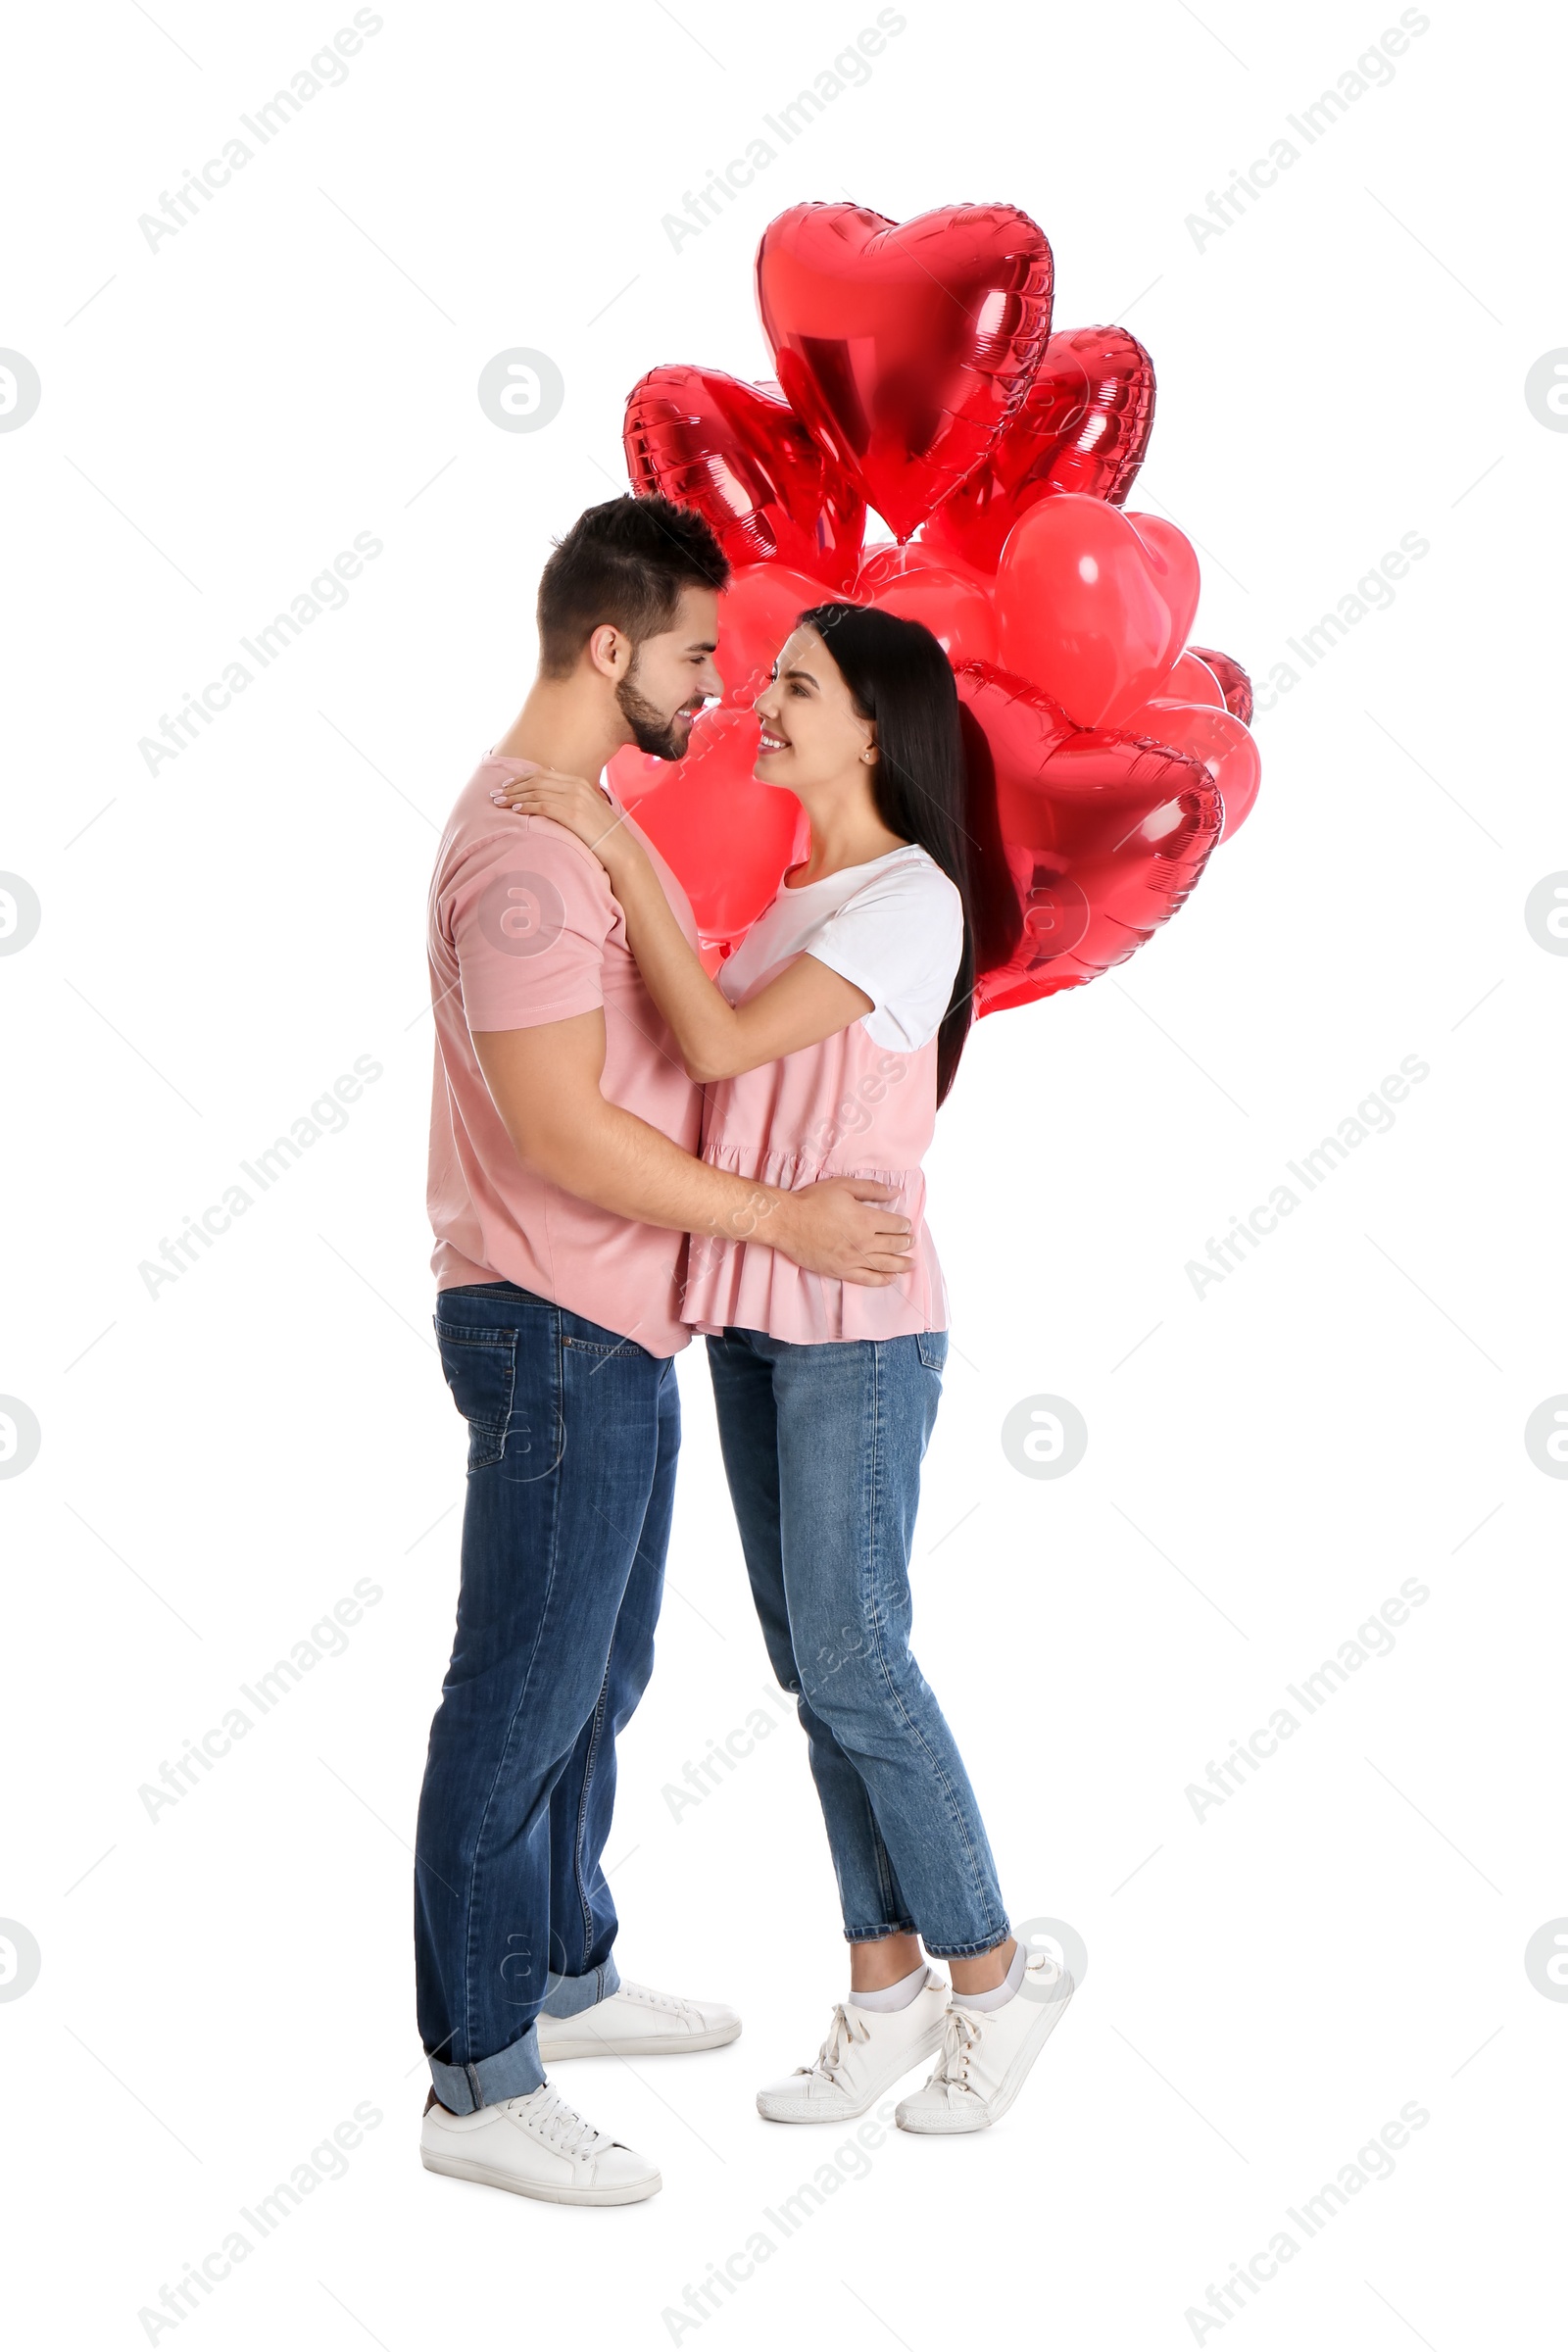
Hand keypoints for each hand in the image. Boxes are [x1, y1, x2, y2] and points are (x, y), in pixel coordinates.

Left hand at [489, 765, 630, 869]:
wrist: (620, 848)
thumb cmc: (602, 833)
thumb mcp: (587, 810)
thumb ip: (571, 800)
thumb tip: (550, 799)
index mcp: (579, 783)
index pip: (543, 774)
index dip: (522, 778)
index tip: (507, 785)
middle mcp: (576, 787)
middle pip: (536, 780)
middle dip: (513, 786)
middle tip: (496, 794)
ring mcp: (574, 799)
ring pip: (536, 791)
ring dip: (514, 796)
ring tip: (499, 802)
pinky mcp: (572, 814)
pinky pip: (542, 805)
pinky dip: (526, 806)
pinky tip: (515, 810)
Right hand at [772, 1178, 912, 1287]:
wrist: (788, 1222)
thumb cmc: (814, 1201)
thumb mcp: (844, 1186)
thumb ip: (872, 1189)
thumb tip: (896, 1191)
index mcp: (867, 1219)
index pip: (895, 1224)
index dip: (904, 1224)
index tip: (906, 1225)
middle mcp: (864, 1242)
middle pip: (894, 1245)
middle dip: (906, 1243)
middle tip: (911, 1242)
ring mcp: (853, 1259)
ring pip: (885, 1264)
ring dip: (901, 1264)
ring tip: (911, 1264)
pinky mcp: (842, 1271)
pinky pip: (868, 1279)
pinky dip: (882, 1279)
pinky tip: (891, 1278)